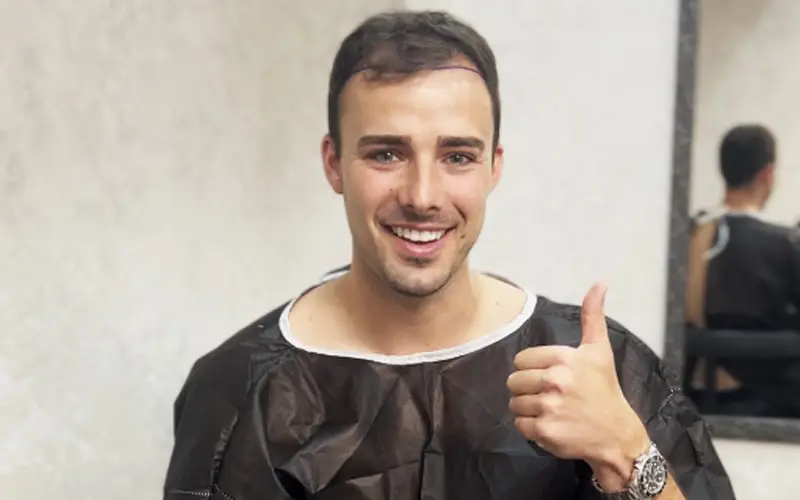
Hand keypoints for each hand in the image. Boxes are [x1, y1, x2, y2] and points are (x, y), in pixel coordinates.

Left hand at [506, 283, 649, 490]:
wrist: (617, 435)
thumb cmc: (605, 390)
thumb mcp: (600, 350)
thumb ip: (592, 315)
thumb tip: (600, 282)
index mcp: (565, 359)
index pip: (521, 360)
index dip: (532, 369)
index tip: (550, 377)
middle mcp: (555, 381)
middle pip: (514, 381)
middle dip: (527, 388)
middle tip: (549, 395)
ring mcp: (549, 407)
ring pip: (515, 403)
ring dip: (527, 408)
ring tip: (550, 409)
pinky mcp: (545, 431)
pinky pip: (519, 424)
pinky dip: (530, 427)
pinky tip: (550, 424)